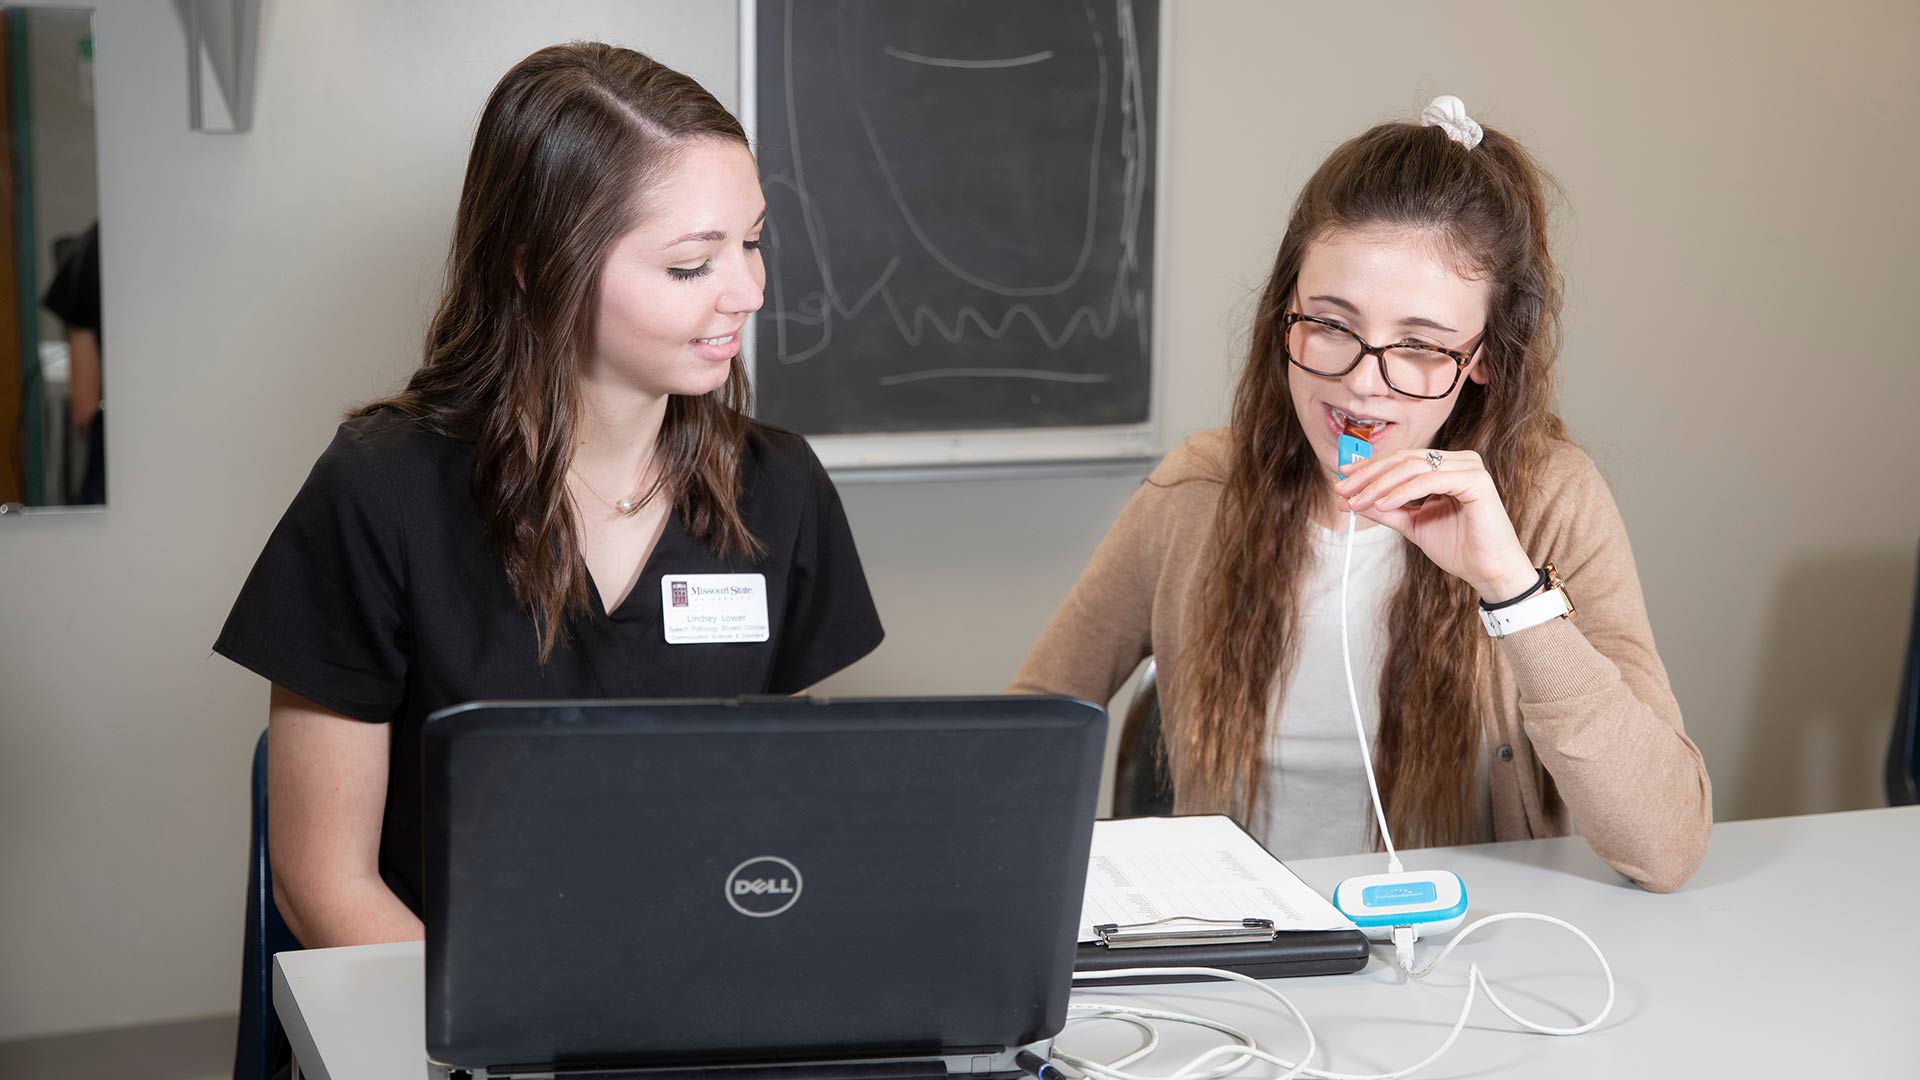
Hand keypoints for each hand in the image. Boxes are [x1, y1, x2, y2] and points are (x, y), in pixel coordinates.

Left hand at [1332, 448, 1537, 603]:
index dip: (1369, 468)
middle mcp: (1459, 461)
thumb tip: (1348, 501)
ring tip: (1357, 502)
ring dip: (1380, 484)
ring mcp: (1469, 468)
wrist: (1488, 571)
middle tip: (1342, 490)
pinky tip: (1382, 504)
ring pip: (1413, 467)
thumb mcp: (1411, 525)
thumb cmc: (1458, 547)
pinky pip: (1431, 480)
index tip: (1341, 480)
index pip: (1401, 460)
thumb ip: (1384, 510)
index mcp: (1446, 466)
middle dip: (1368, 475)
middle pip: (1404, 459)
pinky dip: (1403, 491)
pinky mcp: (1476, 481)